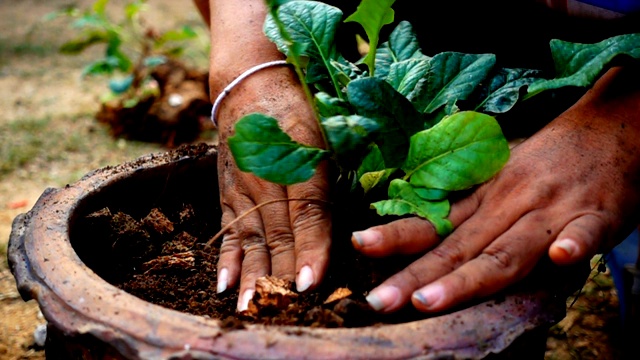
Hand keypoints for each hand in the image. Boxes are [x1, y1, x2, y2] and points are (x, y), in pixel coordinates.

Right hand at [211, 65, 331, 311]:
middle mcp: (268, 182)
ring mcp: (244, 190)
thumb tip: (359, 214)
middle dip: (282, 276)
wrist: (251, 85)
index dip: (310, 249)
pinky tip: (224, 286)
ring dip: (251, 277)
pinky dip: (226, 260)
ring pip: (250, 240)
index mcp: (300, 164)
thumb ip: (339, 172)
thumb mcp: (328, 132)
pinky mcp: (229, 195)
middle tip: (285, 311)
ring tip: (251, 309)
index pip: (308, 214)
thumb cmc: (301, 108)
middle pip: (278, 236)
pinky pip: (228, 231)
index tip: (310, 283)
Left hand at [352, 66, 639, 312]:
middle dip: (415, 276)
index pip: (434, 221)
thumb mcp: (497, 174)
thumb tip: (423, 228)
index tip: (358, 245)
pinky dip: (573, 243)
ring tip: (428, 301)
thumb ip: (466, 204)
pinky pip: (584, 232)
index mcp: (484, 196)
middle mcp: (508, 204)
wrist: (610, 129)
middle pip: (458, 246)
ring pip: (506, 251)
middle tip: (377, 300)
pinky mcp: (595, 216)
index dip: (395, 235)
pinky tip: (559, 257)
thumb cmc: (546, 160)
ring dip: (468, 277)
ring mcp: (550, 211)